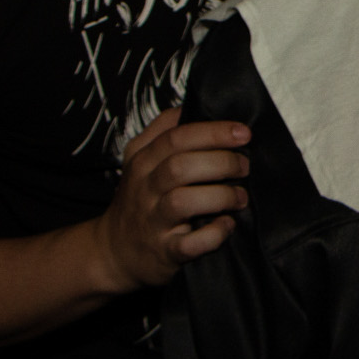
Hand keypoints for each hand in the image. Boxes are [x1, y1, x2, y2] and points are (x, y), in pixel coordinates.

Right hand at [98, 109, 251, 291]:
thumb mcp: (139, 159)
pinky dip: (213, 234)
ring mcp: (152, 222)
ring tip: (241, 197)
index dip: (213, 132)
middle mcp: (144, 189)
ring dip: (220, 196)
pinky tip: (227, 225)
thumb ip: (163, 130)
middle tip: (244, 166)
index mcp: (142, 161)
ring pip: (183, 201)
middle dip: (221, 162)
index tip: (243, 133)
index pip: (176, 137)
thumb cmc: (138, 199)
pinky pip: (189, 244)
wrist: (114, 252)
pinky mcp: (164, 252)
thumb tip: (193, 106)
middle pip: (180, 166)